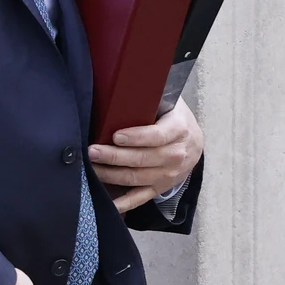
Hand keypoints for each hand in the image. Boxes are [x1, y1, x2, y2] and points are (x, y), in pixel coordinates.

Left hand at [88, 98, 203, 212]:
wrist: (193, 142)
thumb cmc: (172, 117)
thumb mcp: (169, 102)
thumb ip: (150, 97)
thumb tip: (121, 81)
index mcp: (179, 130)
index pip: (157, 136)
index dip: (137, 137)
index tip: (116, 135)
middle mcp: (176, 155)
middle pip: (143, 159)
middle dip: (114, 157)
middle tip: (92, 151)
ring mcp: (168, 175)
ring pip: (137, 178)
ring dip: (112, 175)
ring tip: (91, 167)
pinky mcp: (159, 188)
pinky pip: (140, 198)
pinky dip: (123, 203)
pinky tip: (106, 202)